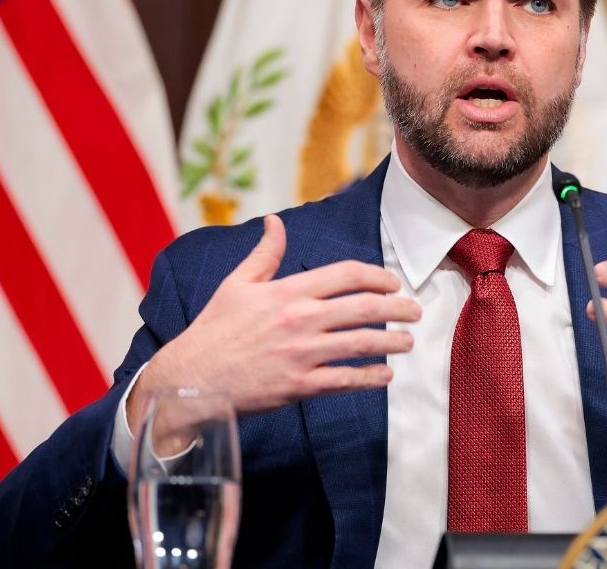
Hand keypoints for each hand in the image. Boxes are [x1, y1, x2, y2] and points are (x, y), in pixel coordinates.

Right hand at [129, 214, 419, 428]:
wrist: (191, 378)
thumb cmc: (214, 329)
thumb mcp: (236, 283)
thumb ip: (264, 253)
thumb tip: (275, 222)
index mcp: (287, 291)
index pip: (346, 275)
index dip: (378, 276)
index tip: (393, 283)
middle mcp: (299, 319)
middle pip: (363, 307)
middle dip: (397, 308)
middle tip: (415, 311)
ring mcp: (300, 353)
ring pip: (361, 344)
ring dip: (392, 342)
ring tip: (408, 342)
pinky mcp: (298, 385)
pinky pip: (344, 380)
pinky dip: (370, 377)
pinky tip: (385, 375)